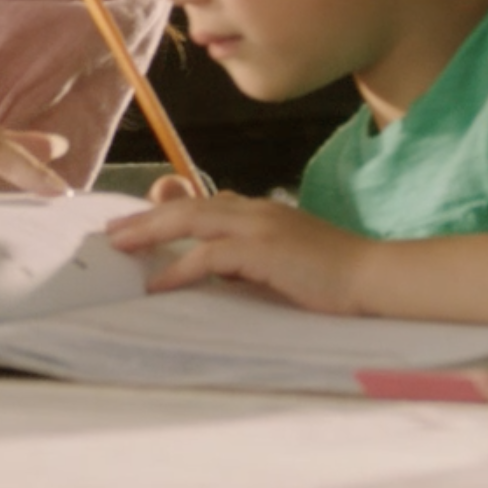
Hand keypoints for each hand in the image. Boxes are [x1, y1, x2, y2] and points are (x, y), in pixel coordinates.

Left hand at [105, 190, 376, 315]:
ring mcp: (259, 227)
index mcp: (260, 213)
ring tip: (121, 248)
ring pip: (192, 222)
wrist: (374, 277)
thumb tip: (215, 271)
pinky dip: (179, 268)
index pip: (206, 203)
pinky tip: (157, 283)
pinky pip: (209, 256)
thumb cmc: (334, 277)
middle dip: (147, 219)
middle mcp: (255, 211)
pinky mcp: (263, 251)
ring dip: (151, 234)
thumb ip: (249, 260)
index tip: (141, 222)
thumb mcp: (284, 263)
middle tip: (113, 233)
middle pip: (188, 207)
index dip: (170, 209)